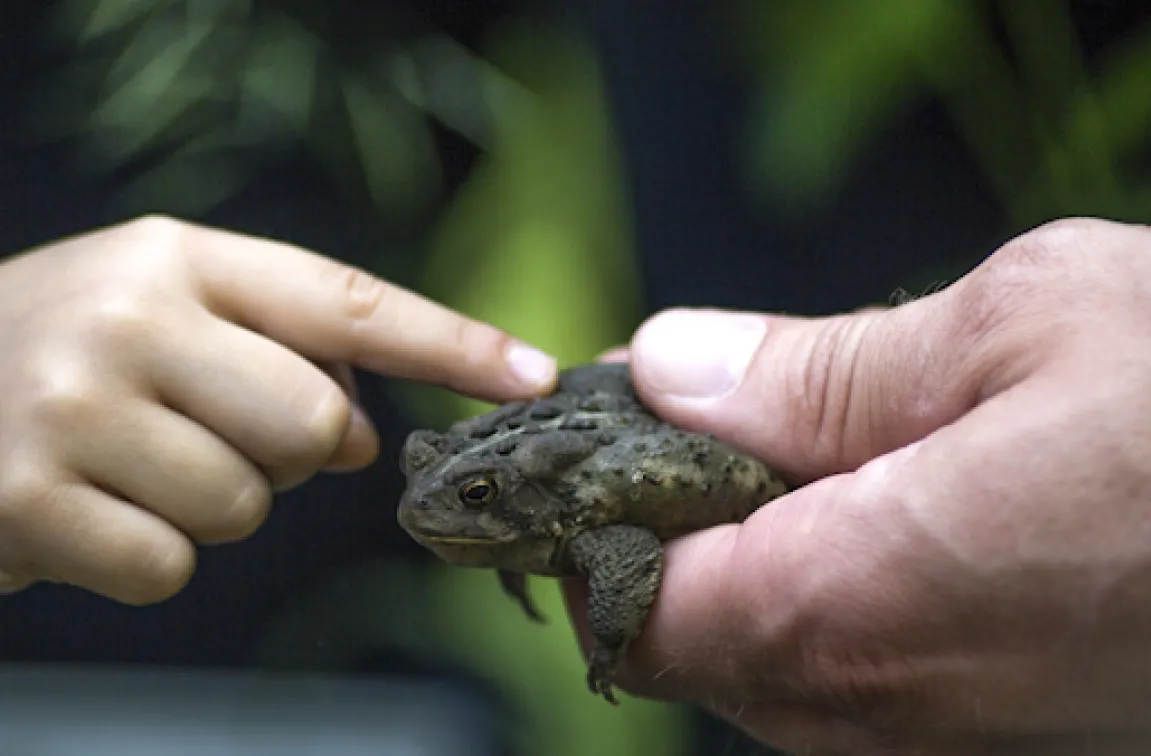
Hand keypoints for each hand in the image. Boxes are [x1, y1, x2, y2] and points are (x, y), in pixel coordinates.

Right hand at [0, 216, 555, 604]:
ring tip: (134, 465)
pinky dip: (148, 557)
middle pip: (316, 426)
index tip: (532, 376)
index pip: (348, 301)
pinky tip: (90, 511)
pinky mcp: (30, 503)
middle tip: (216, 433)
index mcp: (179, 258)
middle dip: (291, 454)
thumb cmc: (57, 351)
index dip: (452, 342)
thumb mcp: (159, 311)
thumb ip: (273, 350)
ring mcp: (74, 409)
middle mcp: (131, 318)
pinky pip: (173, 567)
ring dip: (211, 506)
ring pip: (247, 507)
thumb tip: (366, 432)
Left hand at [566, 211, 1150, 754]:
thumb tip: (668, 368)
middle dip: (677, 534)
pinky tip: (892, 505)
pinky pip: (873, 680)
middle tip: (709, 415)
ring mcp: (966, 740)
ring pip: (783, 669)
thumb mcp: (1016, 325)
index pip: (645, 609)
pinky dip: (842, 593)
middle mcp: (902, 711)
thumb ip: (815, 371)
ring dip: (761, 561)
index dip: (603, 524)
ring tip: (807, 447)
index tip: (604, 440)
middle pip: (701, 647)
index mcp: (867, 606)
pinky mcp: (1025, 732)